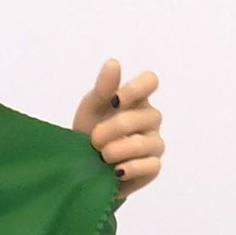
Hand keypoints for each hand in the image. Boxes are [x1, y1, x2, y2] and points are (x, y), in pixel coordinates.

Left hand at [72, 59, 163, 198]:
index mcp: (136, 99)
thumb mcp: (90, 108)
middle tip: (94, 138)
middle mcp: (150, 119)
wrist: (81, 168)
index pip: (150, 81)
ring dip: (121, 149)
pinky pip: (151, 165)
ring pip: (148, 142)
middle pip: (148, 115)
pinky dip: (132, 168)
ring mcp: (154, 144)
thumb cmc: (89, 132)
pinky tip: (116, 171)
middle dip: (116, 127)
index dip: (135, 88)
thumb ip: (103, 88)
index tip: (114, 101)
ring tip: (102, 156)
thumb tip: (113, 63)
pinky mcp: (152, 168)